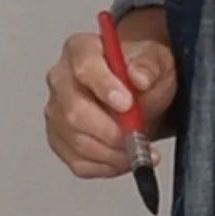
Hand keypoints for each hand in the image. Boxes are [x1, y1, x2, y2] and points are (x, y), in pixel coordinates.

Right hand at [44, 19, 177, 178]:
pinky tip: (123, 157)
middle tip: (136, 135)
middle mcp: (61, 79)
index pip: (84, 66)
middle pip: (73, 110)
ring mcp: (57, 111)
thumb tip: (139, 78)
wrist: (141, 93)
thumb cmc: (142, 73)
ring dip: (111, 152)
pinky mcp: (60, 140)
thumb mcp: (157, 60)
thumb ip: (149, 66)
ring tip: (138, 149)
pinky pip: (78, 161)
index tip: (127, 104)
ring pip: (76, 140)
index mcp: (81, 49)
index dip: (104, 86)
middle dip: (109, 130)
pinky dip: (105, 166)